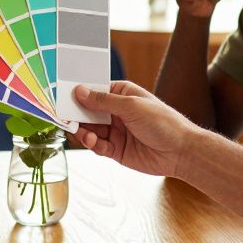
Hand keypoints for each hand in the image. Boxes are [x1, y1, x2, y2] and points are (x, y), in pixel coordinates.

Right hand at [71, 81, 201, 178]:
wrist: (180, 151)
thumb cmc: (163, 122)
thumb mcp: (131, 106)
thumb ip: (103, 101)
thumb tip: (80, 91)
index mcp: (121, 94)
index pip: (94, 91)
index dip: (78, 94)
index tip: (63, 98)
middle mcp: (116, 112)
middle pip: (87, 112)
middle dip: (76, 115)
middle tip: (65, 119)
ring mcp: (116, 131)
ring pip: (90, 130)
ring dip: (83, 132)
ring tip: (84, 134)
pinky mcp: (116, 150)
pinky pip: (97, 146)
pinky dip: (93, 145)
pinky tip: (94, 143)